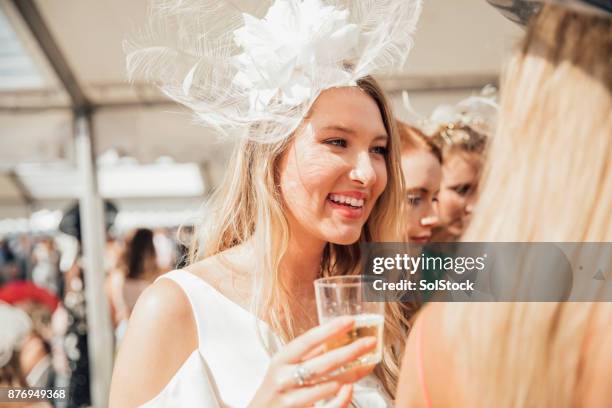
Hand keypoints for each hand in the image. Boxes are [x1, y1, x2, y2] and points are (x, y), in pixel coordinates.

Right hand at [248, 316, 376, 407]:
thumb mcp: (284, 367)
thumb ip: (307, 354)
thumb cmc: (276, 389)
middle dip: (350, 351)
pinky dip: (343, 398)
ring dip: (352, 374)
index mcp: (280, 360)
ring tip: (367, 363)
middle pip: (323, 363)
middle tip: (370, 342)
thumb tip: (337, 336)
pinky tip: (350, 387)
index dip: (330, 330)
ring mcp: (291, 401)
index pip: (307, 341)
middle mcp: (283, 380)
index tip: (350, 320)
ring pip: (329, 386)